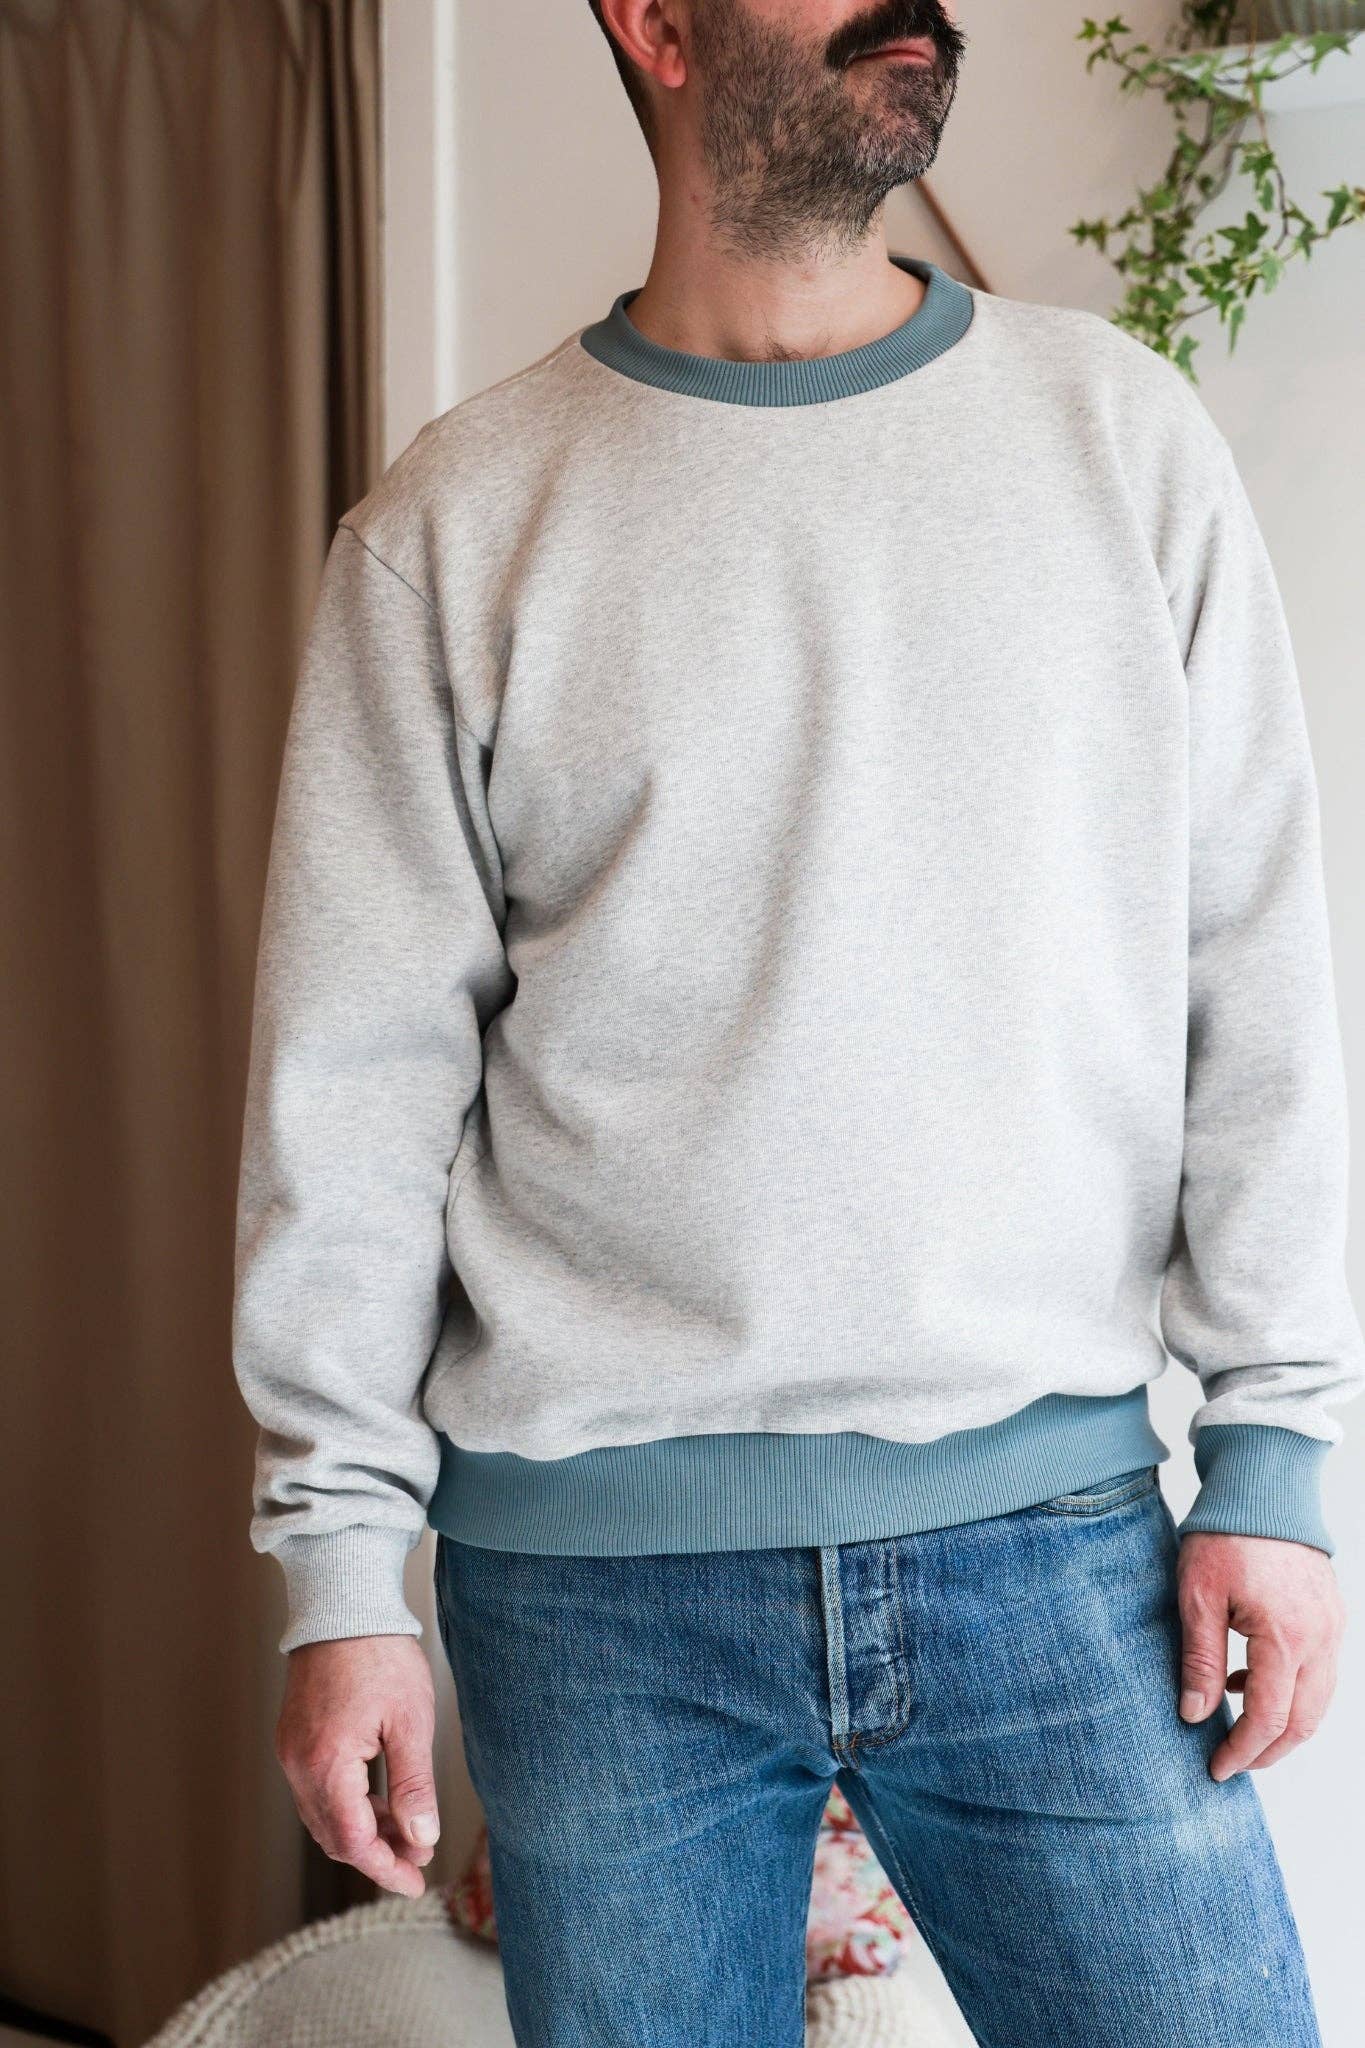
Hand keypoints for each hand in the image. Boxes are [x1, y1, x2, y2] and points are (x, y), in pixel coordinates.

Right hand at [274, 1634, 440, 1896]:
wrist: (344, 1605)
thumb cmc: (380, 1654)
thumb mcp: (410, 1721)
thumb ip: (413, 1785)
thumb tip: (421, 1837)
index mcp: (326, 1764)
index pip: (353, 1841)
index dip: (385, 1867)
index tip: (415, 1880)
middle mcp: (299, 1764)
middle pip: (334, 1835)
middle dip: (378, 1853)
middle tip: (419, 1857)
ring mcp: (292, 1751)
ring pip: (324, 1815)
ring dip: (363, 1830)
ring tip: (407, 1831)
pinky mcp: (295, 1738)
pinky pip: (318, 1790)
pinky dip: (348, 1805)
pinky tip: (380, 1802)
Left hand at [1176, 1532, 1344, 1781]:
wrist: (1263, 1485)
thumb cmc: (1226, 1533)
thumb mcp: (1198, 1596)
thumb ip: (1200, 1660)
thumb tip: (1195, 1715)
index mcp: (1287, 1638)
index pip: (1270, 1720)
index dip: (1243, 1751)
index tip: (1216, 1769)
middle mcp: (1321, 1639)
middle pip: (1304, 1721)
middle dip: (1269, 1750)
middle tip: (1232, 1762)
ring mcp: (1332, 1626)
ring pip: (1318, 1701)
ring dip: (1284, 1724)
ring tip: (1239, 1728)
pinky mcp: (1331, 1614)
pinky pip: (1321, 1671)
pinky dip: (1292, 1690)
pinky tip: (1250, 1681)